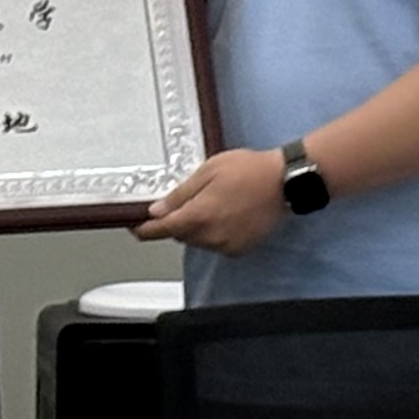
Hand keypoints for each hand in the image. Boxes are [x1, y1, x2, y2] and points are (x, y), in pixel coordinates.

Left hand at [136, 146, 289, 255]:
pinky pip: (217, 244)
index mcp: (199, 216)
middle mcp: (211, 237)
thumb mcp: (208, 171)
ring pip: (199, 241)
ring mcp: (227, 246)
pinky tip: (226, 214)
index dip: (145, 231)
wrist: (284, 182)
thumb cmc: (246, 169)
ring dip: (196, 228)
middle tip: (186, 201)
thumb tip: (156, 211)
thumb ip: (180, 194)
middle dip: (177, 222)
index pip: (163, 230)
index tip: (135, 229)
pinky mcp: (241, 249)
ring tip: (212, 203)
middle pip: (181, 235)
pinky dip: (214, 233)